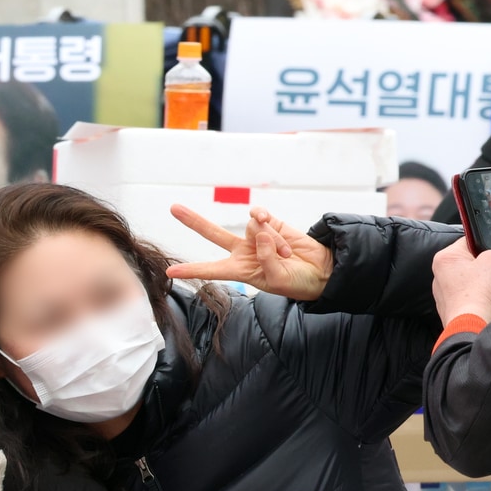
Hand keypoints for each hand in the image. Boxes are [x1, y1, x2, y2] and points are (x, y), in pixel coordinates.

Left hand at [167, 205, 333, 301]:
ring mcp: (256, 236)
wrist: (321, 270)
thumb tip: (260, 232)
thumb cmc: (297, 282)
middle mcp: (243, 252)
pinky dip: (264, 219)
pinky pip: (259, 216)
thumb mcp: (278, 279)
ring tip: (286, 255)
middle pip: (213, 234)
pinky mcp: (271, 223)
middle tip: (173, 208)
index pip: (210, 270)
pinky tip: (271, 226)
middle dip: (193, 221)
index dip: (191, 270)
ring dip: (271, 241)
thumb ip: (266, 259)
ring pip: (252, 228)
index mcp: (239, 271)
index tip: (169, 272)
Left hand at [433, 239, 490, 325]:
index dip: (484, 245)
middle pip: (469, 262)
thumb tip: (489, 256)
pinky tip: (486, 298)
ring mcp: (443, 293)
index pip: (468, 241)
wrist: (472, 322)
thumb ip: (490, 252)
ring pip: (469, 280)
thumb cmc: (479, 291)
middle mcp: (439, 274)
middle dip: (484, 266)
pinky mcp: (451, 307)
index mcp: (445, 258)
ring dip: (483, 281)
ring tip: (489, 287)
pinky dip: (478, 295)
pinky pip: (468, 295)